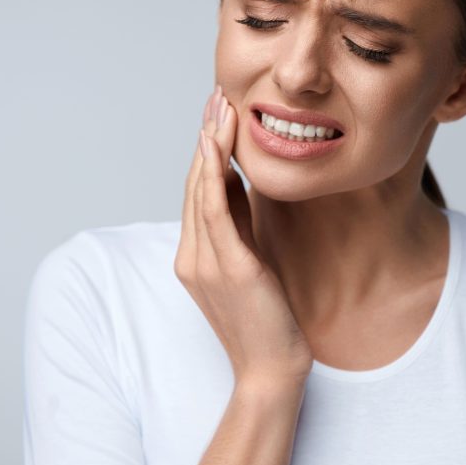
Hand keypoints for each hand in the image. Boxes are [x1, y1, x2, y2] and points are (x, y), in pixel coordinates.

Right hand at [174, 85, 312, 384]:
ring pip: (201, 189)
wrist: (272, 370)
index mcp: (197, 255)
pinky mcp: (230, 268)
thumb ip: (241, 227)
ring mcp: (206, 262)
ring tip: (221, 105)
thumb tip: (240, 185)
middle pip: (195, 183)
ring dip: (210, 143)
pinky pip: (214, 212)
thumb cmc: (267, 320)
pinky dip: (211, 174)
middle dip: (207, 135)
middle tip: (218, 94)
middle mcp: (192, 255)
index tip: (219, 111)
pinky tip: (216, 144)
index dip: (208, 149)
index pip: (199, 191)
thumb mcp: (251, 263)